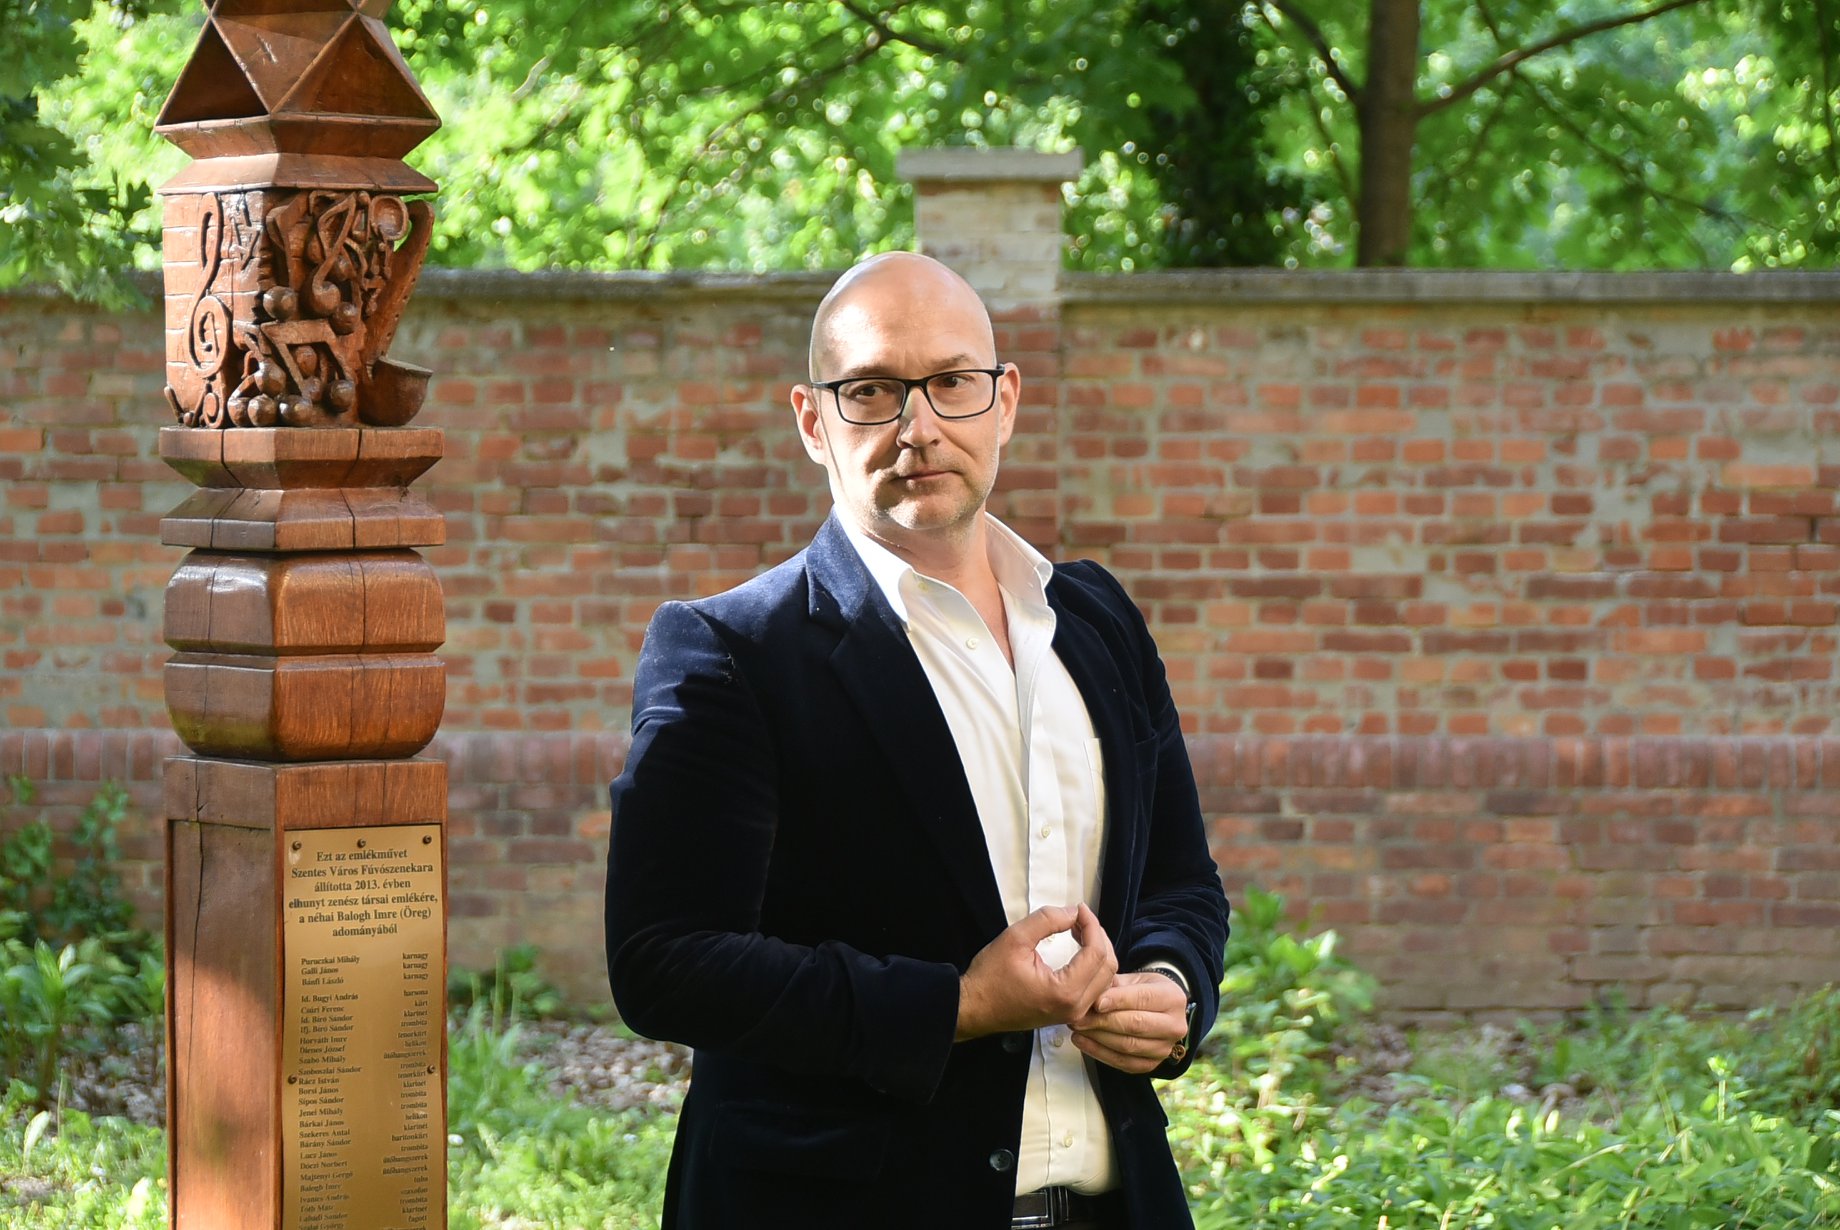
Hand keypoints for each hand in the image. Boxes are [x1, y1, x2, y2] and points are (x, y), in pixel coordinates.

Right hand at [955, 904, 1116, 1040]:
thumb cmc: (990, 978)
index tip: (1079, 908)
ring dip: (1097, 951)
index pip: (1096, 953)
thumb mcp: (1015, 938)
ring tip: (1079, 930)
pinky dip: (1093, 967)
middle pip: (1108, 967)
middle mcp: (1075, 1007)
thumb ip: (1048, 920)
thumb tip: (1073, 912)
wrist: (974, 1008)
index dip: (1092, 925)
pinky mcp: (1067, 1014)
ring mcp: (1072, 1014)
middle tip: (1080, 918)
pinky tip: (1079, 950)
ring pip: (1104, 979)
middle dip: (1098, 937)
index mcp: (1065, 992)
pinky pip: (1094, 989)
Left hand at [1068, 971, 1189, 1073]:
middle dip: (1102, 1021)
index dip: (1117, 1001)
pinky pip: (1123, 1062)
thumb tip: (1090, 995)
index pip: (1143, 999)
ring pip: (1127, 1046)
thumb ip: (1113, 985)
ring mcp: (1165, 1048)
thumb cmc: (1144, 991)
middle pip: (1135, 1025)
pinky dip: (1099, 1053)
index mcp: (1173, 998)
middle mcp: (1175, 1026)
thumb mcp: (1133, 979)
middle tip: (1078, 1016)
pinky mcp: (1152, 1065)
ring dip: (1097, 1037)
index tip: (1095, 1002)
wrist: (1158, 1010)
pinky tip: (1083, 1042)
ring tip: (1077, 1027)